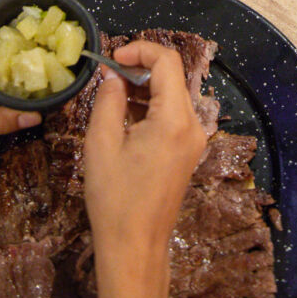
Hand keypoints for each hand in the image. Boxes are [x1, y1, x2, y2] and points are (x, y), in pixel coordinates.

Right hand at [84, 41, 205, 297]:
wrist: (135, 248)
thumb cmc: (115, 197)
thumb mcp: (102, 143)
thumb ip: (109, 100)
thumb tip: (112, 75)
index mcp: (175, 119)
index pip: (167, 62)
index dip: (140, 50)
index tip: (112, 58)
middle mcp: (193, 125)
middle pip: (173, 76)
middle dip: (141, 67)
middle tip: (109, 73)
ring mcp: (194, 140)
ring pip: (173, 94)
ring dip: (145, 86)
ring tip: (113, 93)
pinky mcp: (188, 152)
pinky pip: (173, 114)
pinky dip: (152, 106)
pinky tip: (126, 115)